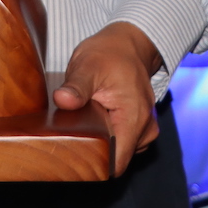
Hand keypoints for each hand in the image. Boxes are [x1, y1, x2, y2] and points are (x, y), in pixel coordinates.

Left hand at [53, 21, 162, 175]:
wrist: (127, 44)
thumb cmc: (109, 53)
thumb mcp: (87, 65)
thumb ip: (76, 87)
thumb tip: (62, 100)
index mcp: (134, 118)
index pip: (116, 162)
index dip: (94, 164)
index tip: (73, 151)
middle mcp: (145, 128)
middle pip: (116, 159)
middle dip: (95, 151)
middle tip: (75, 128)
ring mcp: (145, 129)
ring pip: (119, 152)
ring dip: (102, 141)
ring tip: (87, 119)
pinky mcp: (140, 127)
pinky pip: (122, 142)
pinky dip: (109, 135)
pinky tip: (97, 118)